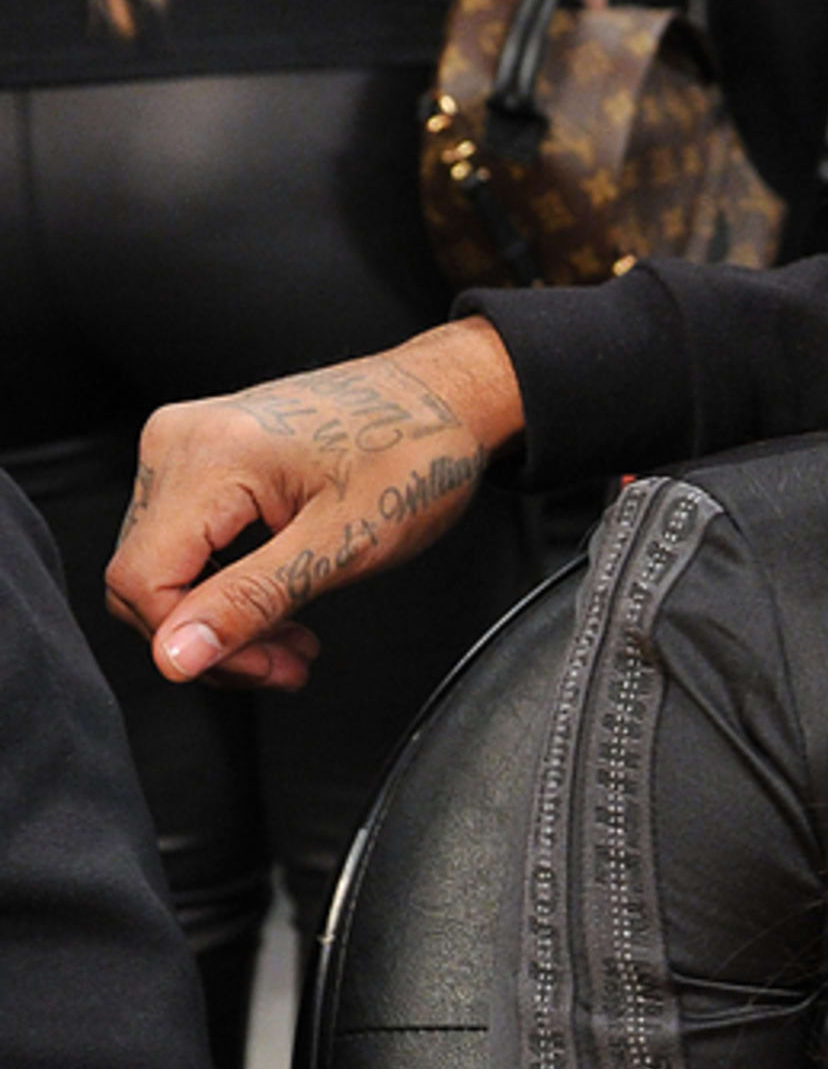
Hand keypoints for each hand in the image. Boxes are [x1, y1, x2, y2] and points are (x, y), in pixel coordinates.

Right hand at [106, 318, 523, 687]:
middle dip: (215, 638)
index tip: (266, 669)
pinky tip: (279, 603)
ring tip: (295, 641)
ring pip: (165, 566)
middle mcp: (180, 441)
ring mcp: (187, 445)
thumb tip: (177, 656)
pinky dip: (228, 584)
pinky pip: (187, 541)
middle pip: (146, 577)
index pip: (141, 581)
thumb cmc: (414, 456)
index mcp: (209, 455)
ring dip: (225, 618)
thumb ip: (253, 601)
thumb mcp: (344, 545)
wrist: (443, 399)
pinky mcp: (203, 457)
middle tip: (289, 664)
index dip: (193, 643)